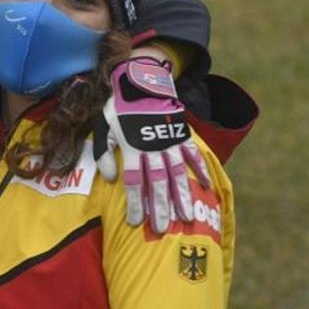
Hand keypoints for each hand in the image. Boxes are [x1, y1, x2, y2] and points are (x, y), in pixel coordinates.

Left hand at [94, 57, 211, 233]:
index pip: (134, 180)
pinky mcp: (181, 134)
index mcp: (132, 147)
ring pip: (177, 173)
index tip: (134, 222)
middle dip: (160, 207)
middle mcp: (153, 147)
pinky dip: (200, 169)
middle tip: (162, 229)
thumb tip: (109, 178)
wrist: (141, 79)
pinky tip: (205, 186)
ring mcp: (170, 141)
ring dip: (181, 196)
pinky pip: (193, 154)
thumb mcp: (103, 124)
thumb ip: (104, 151)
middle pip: (158, 182)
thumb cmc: (118, 107)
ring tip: (185, 217)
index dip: (135, 202)